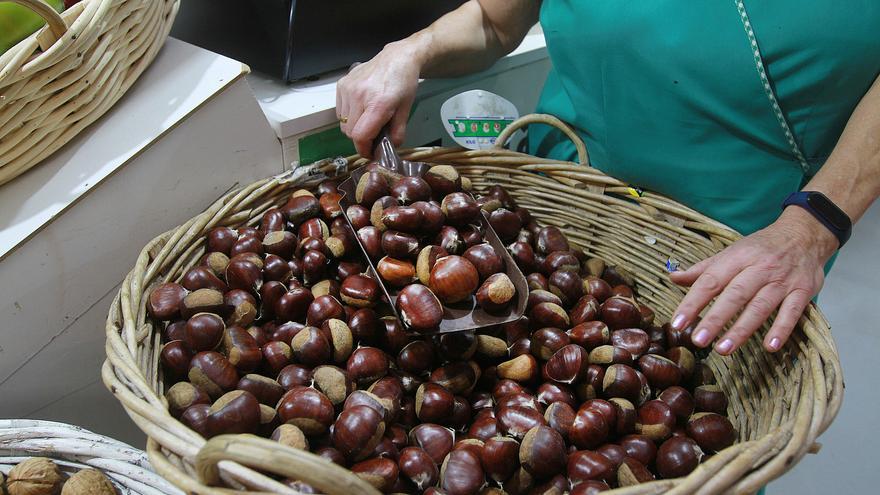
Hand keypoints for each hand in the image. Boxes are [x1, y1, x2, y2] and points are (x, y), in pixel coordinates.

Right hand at [336, 41, 421, 156]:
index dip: (364, 148)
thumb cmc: (403, 83)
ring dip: (353, 126)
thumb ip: (397, 133)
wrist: (397, 58)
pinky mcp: (342, 84)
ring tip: (368, 117)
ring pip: (343, 122)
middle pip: (350, 132)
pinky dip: (348, 114)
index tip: (369, 152)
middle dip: (361, 138)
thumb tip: (388, 149)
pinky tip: (361, 106)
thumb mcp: (405, 110)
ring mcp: (348, 89)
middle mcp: (360, 95)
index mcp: (378, 103)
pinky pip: (339, 110)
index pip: (360, 136)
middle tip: (373, 133)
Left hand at [667, 207, 838, 354]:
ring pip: (760, 306)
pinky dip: (782, 329)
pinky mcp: (803, 290)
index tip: (677, 322)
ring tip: (723, 349)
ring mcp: (782, 280)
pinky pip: (792, 311)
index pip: (710, 281)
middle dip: (715, 319)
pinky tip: (770, 346)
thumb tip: (673, 277)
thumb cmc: (761, 248)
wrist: (805, 234)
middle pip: (734, 295)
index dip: (692, 302)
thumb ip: (703, 269)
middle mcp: (759, 268)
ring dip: (742, 329)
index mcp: (737, 258)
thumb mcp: (731, 252)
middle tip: (697, 340)